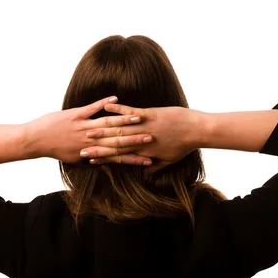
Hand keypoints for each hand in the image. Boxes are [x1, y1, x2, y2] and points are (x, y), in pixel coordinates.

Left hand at [29, 96, 154, 164]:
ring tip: (139, 116)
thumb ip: (91, 158)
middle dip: (135, 138)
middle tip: (151, 137)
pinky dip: (104, 104)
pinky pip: (92, 108)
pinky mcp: (75, 115)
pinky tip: (115, 99)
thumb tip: (104, 164)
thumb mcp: (74, 159)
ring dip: (124, 119)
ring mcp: (82, 126)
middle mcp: (89, 140)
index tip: (149, 158)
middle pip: (116, 140)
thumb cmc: (55, 149)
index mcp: (90, 152)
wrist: (35, 140)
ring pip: (107, 124)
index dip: (134, 157)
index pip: (117, 156)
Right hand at [80, 102, 203, 174]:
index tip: (89, 160)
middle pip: (114, 144)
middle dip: (96, 146)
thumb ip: (155, 166)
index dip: (103, 158)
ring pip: (118, 129)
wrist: (196, 130)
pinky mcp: (149, 114)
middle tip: (80, 148)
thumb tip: (146, 172)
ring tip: (86, 129)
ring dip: (101, 129)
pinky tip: (107, 105)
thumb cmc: (184, 145)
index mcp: (143, 152)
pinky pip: (130, 111)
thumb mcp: (169, 160)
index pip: (118, 156)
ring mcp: (143, 127)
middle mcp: (140, 141)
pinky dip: (118, 108)